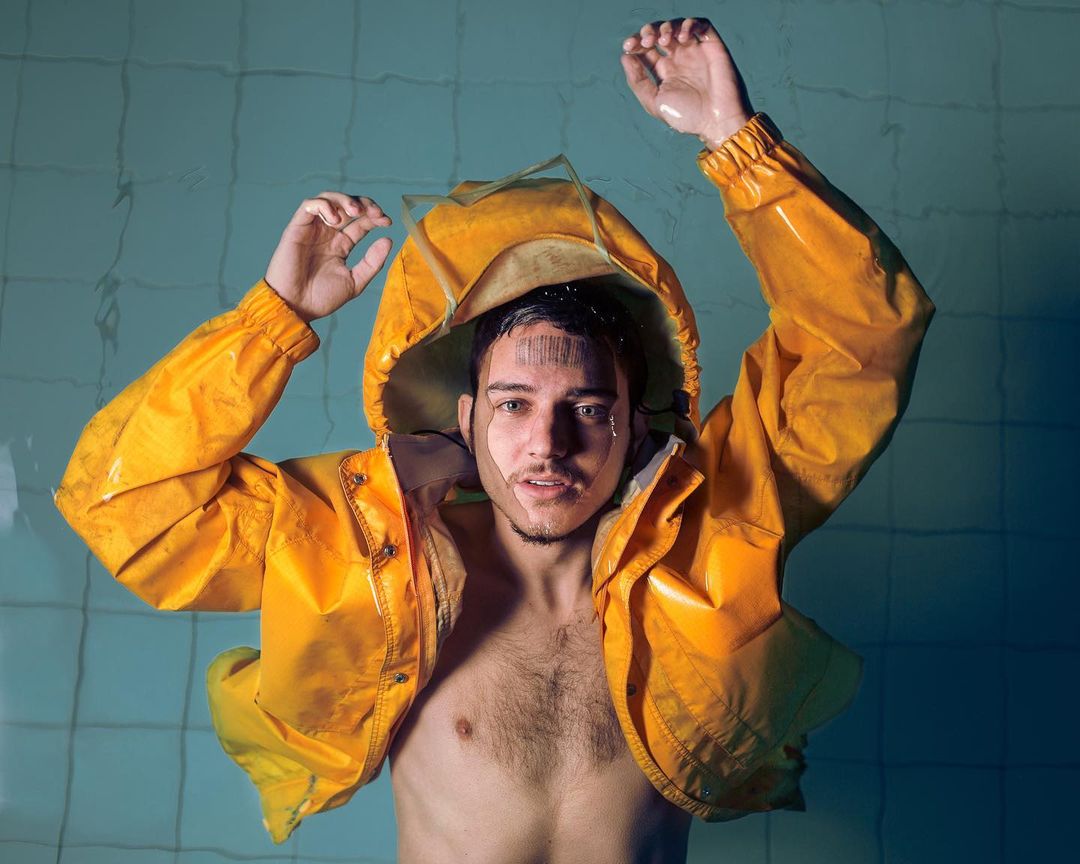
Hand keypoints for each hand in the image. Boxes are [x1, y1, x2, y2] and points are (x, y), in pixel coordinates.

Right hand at [265, 191, 392, 322]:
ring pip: (328, 199)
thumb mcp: (355, 282)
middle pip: (347, 206)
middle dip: (364, 203)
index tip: (387, 221)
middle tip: (375, 212)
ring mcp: (312, 230)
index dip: (375, 217)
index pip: (361, 222)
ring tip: (355, 212)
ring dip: (344, 200)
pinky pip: (308, 205)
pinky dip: (324, 205)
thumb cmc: (322, 298)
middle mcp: (327, 234)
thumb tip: (388, 240)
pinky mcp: (297, 228)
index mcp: (341, 245)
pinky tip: (335, 220)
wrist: (296, 307)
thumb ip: (372, 262)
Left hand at [620, 18, 753, 149]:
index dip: (635, 43)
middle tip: (646, 41)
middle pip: (659, 33)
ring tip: (663, 40)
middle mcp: (679, 59)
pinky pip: (702, 25)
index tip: (629, 47)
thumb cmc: (687, 117)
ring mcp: (695, 51)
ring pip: (678, 26)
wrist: (715, 121)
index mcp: (665, 71)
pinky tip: (682, 37)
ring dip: (667, 27)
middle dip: (649, 31)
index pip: (646, 48)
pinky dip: (690, 24)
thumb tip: (625, 57)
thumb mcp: (654, 102)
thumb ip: (638, 81)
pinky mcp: (712, 46)